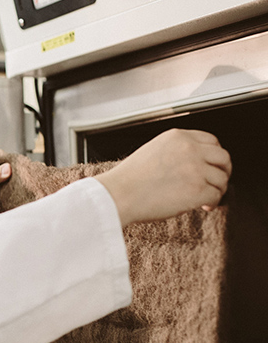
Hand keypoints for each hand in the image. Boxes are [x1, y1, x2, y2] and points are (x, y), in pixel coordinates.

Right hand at [95, 129, 230, 226]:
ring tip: (206, 197)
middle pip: (223, 157)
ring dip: (217, 189)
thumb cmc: (128, 179)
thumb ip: (176, 151)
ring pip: (222, 178)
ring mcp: (196, 169)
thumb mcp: (153, 151)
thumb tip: (194, 164)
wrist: (118, 195)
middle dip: (223, 171)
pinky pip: (216, 196)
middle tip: (217, 181)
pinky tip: (202, 206)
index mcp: (177, 137)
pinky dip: (212, 203)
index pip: (211, 140)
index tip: (212, 165)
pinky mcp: (198, 190)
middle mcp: (190, 149)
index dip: (214, 155)